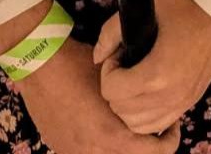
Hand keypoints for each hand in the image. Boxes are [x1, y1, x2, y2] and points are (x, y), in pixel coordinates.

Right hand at [16, 38, 179, 153]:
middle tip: (158, 127)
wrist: (38, 65)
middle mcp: (91, 153)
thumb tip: (153, 103)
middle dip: (148, 147)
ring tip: (133, 127)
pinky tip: (107, 128)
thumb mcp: (115, 80)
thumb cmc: (79, 65)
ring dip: (126, 148)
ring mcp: (73, 153)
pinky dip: (104, 148)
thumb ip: (134, 99)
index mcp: (109, 137)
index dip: (169, 141)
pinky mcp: (61, 149)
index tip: (172, 124)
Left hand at [94, 0, 210, 134]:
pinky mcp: (190, 102)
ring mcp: (181, 102)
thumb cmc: (184, 7)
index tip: (118, 56)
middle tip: (124, 67)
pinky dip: (146, 116)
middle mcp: (169, 95)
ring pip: (138, 125)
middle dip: (115, 88)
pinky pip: (158, 124)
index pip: (112, 91)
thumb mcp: (147, 10)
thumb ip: (112, 31)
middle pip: (121, 111)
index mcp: (156, 73)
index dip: (108, 71)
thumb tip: (97, 57)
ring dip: (128, 106)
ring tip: (134, 81)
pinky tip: (148, 94)